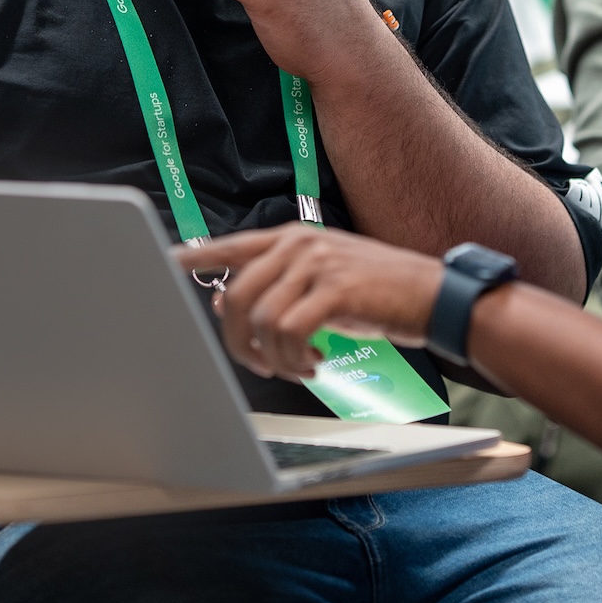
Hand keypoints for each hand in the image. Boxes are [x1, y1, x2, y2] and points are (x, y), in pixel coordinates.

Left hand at [175, 224, 442, 380]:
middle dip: (239, 341)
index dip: (197, 256)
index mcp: (294, 237)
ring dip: (274, 356)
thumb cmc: (379, 291)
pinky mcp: (336, 289)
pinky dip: (295, 358)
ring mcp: (317, 263)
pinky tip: (316, 362)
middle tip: (262, 365)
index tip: (167, 263)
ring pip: (261, 318)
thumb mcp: (323, 280)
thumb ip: (277, 285)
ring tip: (300, 365)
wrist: (434, 295)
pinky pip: (289, 333)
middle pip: (237, 294)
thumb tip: (221, 303)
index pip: (233, 245)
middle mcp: (300, 244)